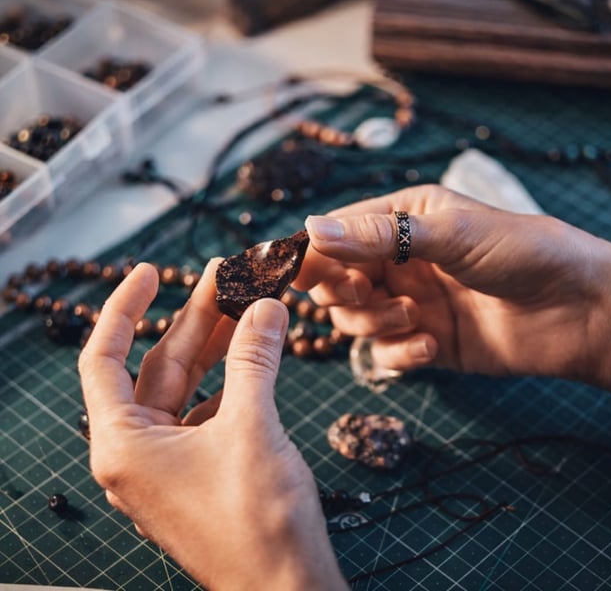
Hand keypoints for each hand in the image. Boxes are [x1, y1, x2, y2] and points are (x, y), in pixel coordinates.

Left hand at [78, 261, 346, 590]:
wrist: (286, 587)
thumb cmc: (257, 520)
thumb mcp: (252, 426)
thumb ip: (254, 359)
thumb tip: (264, 305)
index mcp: (124, 445)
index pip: (104, 359)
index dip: (124, 308)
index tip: (150, 271)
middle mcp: (138, 453)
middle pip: (158, 368)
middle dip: (194, 319)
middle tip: (226, 276)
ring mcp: (170, 465)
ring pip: (188, 388)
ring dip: (219, 347)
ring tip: (249, 305)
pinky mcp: (201, 472)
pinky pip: (210, 411)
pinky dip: (234, 380)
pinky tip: (258, 356)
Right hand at [295, 185, 607, 381]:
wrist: (579, 309)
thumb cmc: (522, 252)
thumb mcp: (450, 233)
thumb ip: (379, 236)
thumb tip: (309, 229)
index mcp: (405, 217)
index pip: (338, 234)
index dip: (314, 254)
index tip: (298, 274)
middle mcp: (403, 260)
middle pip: (338, 281)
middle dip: (344, 292)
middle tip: (365, 294)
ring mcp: (414, 302)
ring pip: (356, 320)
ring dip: (375, 323)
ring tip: (414, 318)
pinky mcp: (428, 342)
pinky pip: (387, 353)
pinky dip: (401, 353)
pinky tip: (432, 346)